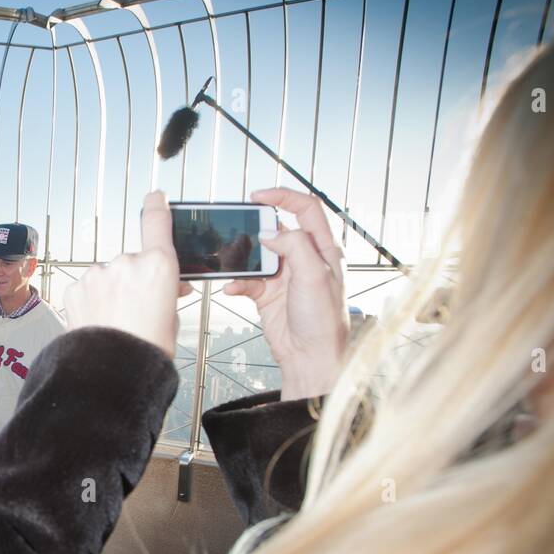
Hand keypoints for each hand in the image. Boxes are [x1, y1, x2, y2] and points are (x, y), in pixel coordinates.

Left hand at [64, 190, 192, 357]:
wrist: (110, 372)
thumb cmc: (146, 350)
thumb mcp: (172, 319)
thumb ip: (167, 292)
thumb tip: (167, 285)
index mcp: (158, 265)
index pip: (157, 221)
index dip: (156, 205)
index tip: (155, 196)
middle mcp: (126, 262)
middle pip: (133, 262)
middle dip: (135, 279)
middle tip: (139, 310)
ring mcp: (98, 273)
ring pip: (108, 276)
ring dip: (112, 292)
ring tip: (116, 322)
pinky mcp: (75, 288)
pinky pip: (88, 288)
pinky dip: (93, 301)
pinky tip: (99, 322)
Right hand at [225, 188, 349, 399]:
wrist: (310, 357)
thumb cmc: (323, 321)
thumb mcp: (314, 276)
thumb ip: (295, 246)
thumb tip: (272, 232)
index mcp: (323, 250)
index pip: (307, 209)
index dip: (284, 196)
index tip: (259, 196)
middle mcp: (304, 259)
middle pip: (277, 229)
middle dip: (256, 229)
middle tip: (239, 228)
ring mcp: (284, 276)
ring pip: (257, 254)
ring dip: (242, 258)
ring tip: (230, 261)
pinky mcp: (268, 294)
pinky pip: (247, 280)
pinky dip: (237, 282)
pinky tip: (232, 288)